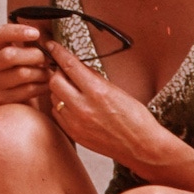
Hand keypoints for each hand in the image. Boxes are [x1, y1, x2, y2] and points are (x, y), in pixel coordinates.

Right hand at [0, 22, 54, 105]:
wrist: (22, 103)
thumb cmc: (27, 72)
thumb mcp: (26, 55)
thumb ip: (32, 44)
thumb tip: (48, 38)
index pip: (0, 34)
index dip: (18, 31)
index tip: (36, 33)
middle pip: (10, 55)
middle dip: (34, 55)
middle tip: (48, 59)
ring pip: (22, 73)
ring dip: (42, 73)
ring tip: (49, 73)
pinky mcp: (0, 100)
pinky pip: (27, 90)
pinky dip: (42, 86)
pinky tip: (47, 85)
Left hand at [45, 40, 163, 164]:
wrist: (141, 146)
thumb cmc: (135, 118)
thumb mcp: (116, 90)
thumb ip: (94, 78)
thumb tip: (78, 67)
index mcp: (97, 92)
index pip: (69, 66)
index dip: (58, 52)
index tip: (52, 46)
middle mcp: (83, 108)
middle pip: (55, 81)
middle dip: (58, 72)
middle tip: (66, 71)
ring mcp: (76, 123)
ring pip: (54, 98)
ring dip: (59, 90)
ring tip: (73, 89)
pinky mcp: (74, 134)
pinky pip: (57, 114)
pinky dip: (61, 106)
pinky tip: (73, 105)